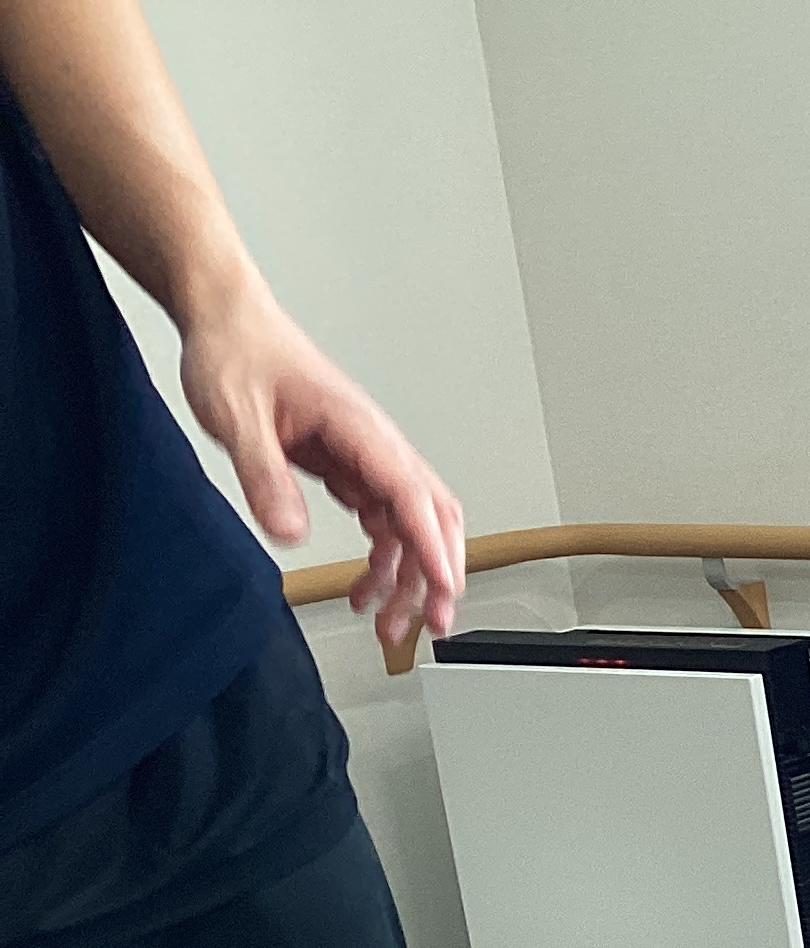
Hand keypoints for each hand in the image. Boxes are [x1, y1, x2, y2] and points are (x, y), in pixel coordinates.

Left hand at [177, 279, 464, 645]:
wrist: (227, 321)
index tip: (444, 590)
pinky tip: (365, 587)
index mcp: (360, 429)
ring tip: (387, 624)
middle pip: (433, 519)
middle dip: (438, 577)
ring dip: (410, 578)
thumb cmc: (236, 353)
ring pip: (413, 527)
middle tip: (430, 626)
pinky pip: (385, 523)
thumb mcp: (236, 417)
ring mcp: (369, 458)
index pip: (412, 496)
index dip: (433, 548)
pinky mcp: (352, 466)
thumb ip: (265, 475)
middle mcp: (377, 445)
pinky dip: (384, 561)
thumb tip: (290, 534)